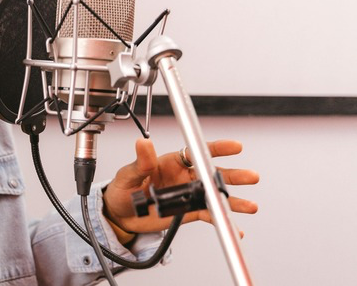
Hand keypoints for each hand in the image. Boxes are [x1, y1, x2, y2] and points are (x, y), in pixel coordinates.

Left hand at [102, 139, 258, 234]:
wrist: (120, 214)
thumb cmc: (122, 190)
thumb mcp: (128, 175)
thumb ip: (140, 162)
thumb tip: (143, 143)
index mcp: (171, 162)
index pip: (196, 152)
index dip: (216, 148)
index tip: (234, 146)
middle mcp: (184, 177)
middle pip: (212, 173)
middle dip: (233, 175)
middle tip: (251, 177)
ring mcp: (188, 194)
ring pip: (215, 195)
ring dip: (233, 200)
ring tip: (250, 206)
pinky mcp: (188, 212)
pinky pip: (209, 215)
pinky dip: (222, 221)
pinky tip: (235, 229)